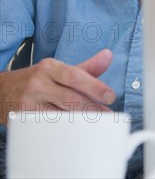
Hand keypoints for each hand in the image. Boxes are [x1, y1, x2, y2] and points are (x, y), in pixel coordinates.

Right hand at [0, 49, 115, 123]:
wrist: (2, 90)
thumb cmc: (37, 79)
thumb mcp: (59, 69)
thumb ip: (86, 67)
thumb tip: (108, 55)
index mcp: (49, 68)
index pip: (75, 76)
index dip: (94, 87)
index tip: (110, 96)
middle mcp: (38, 84)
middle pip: (70, 98)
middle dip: (92, 109)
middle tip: (108, 116)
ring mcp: (28, 103)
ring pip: (60, 116)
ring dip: (80, 122)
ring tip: (96, 125)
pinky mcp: (22, 120)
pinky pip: (47, 128)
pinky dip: (63, 131)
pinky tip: (75, 133)